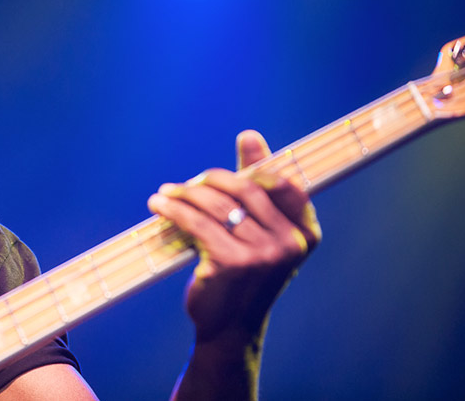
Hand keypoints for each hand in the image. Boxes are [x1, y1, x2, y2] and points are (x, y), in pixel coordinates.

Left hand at [147, 130, 320, 347]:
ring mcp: (262, 255)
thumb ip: (256, 187)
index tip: (231, 157)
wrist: (230, 329)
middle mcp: (289, 244)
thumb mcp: (258, 234)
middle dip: (212, 181)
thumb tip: (249, 135)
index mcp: (305, 235)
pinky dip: (174, 210)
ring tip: (165, 194)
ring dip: (185, 194)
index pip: (284, 185)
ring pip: (217, 206)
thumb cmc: (244, 275)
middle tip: (188, 185)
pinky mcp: (231, 264)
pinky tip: (159, 206)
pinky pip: (196, 223)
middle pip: (245, 190)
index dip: (256, 166)